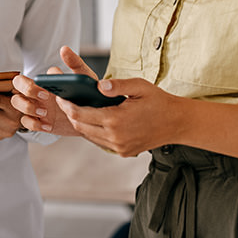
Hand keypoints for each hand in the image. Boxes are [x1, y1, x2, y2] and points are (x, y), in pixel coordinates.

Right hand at [10, 46, 96, 135]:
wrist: (94, 116)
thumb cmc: (86, 93)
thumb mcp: (84, 77)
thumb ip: (74, 62)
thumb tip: (64, 49)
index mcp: (45, 80)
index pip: (28, 77)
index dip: (34, 84)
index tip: (48, 90)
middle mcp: (37, 91)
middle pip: (16, 85)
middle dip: (26, 90)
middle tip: (44, 97)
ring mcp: (36, 106)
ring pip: (17, 102)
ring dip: (27, 107)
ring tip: (45, 112)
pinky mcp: (39, 121)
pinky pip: (25, 122)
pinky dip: (34, 124)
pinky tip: (47, 125)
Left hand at [55, 77, 182, 156]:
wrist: (176, 123)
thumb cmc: (158, 101)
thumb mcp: (139, 86)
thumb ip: (117, 85)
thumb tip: (98, 86)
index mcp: (116, 120)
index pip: (81, 114)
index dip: (68, 105)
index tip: (60, 97)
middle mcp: (115, 137)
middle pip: (81, 126)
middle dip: (70, 114)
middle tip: (64, 101)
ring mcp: (119, 147)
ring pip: (89, 136)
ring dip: (80, 123)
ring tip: (75, 109)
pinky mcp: (123, 152)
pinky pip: (100, 142)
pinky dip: (93, 131)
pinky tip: (92, 119)